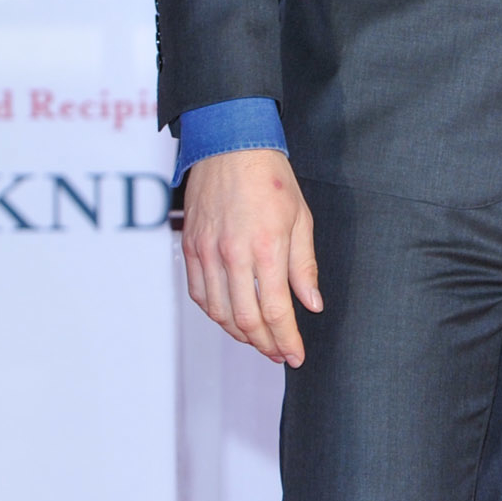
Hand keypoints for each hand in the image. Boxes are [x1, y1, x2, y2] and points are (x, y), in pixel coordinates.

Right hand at [181, 148, 322, 364]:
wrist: (228, 144)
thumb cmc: (270, 178)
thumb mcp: (300, 218)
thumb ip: (304, 266)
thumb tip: (311, 304)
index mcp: (265, 247)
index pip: (275, 311)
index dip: (287, 340)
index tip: (296, 356)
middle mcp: (231, 255)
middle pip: (245, 320)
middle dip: (265, 344)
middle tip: (280, 354)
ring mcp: (206, 252)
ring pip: (219, 312)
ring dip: (240, 334)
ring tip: (259, 340)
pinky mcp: (189, 247)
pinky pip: (199, 294)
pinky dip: (215, 313)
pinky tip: (231, 317)